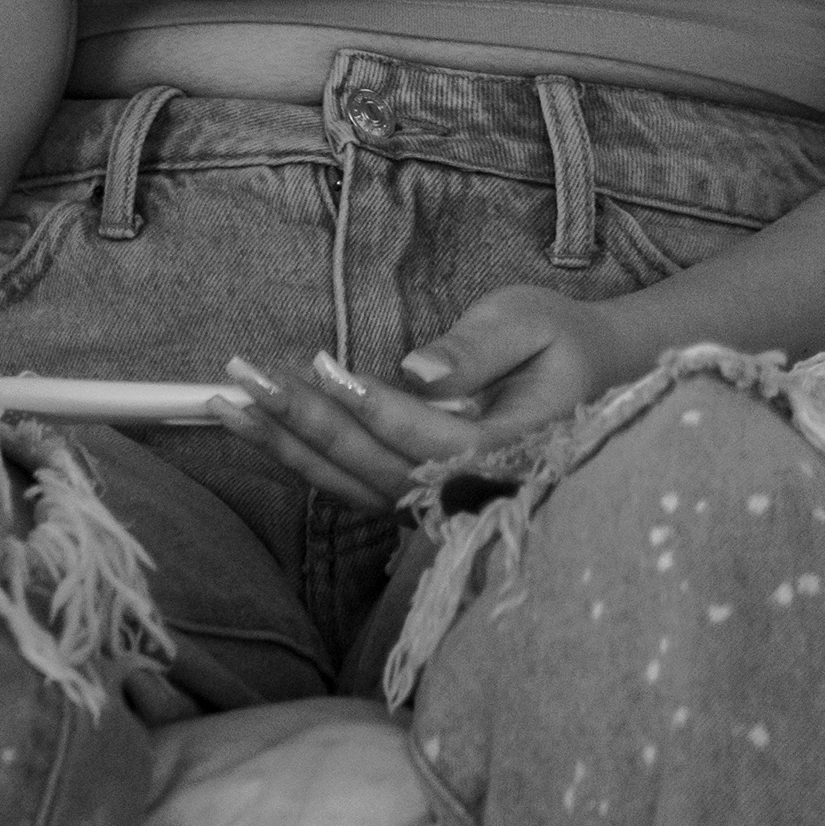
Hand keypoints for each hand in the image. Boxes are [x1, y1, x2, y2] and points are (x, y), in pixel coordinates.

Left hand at [213, 285, 630, 512]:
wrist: (596, 377)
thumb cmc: (563, 339)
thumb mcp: (530, 323)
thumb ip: (476, 350)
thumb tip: (418, 373)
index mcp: (514, 451)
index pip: (432, 439)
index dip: (374, 408)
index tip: (320, 368)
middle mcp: (477, 491)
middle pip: (379, 469)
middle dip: (306, 425)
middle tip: (241, 379)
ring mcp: (447, 502)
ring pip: (358, 486)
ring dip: (288, 447)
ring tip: (228, 403)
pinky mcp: (422, 496)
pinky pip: (357, 486)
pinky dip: (305, 459)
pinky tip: (260, 427)